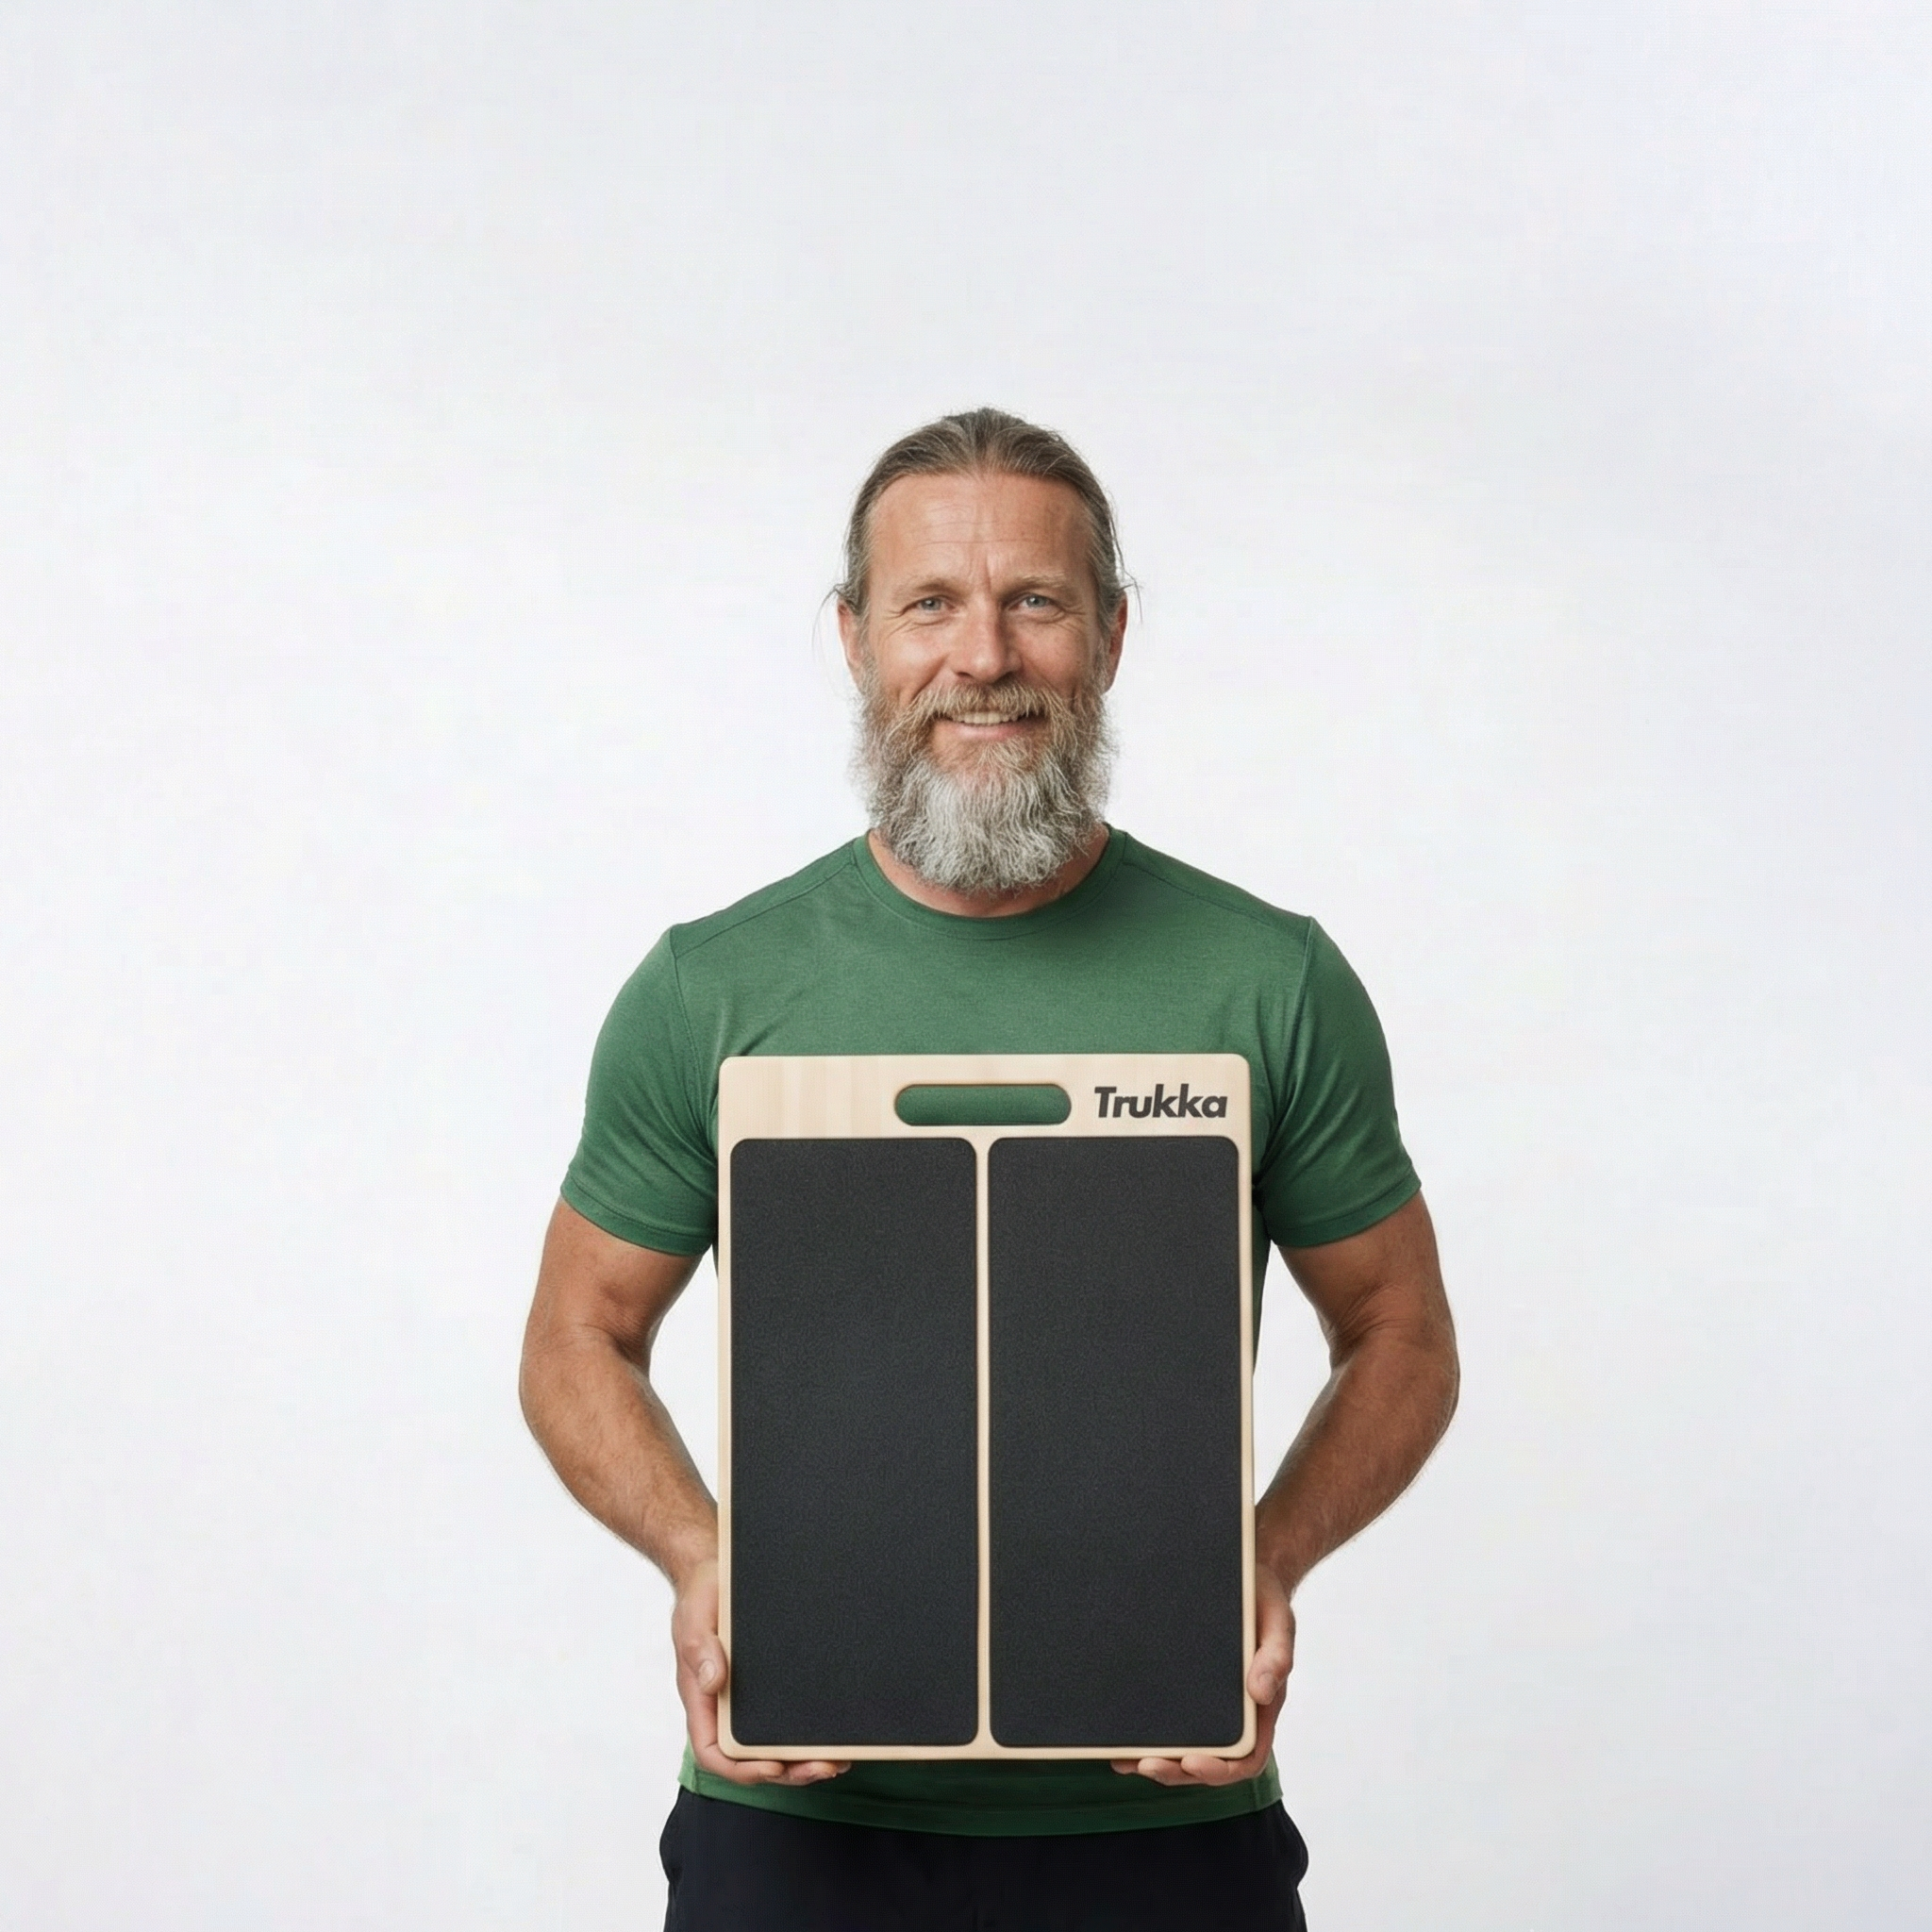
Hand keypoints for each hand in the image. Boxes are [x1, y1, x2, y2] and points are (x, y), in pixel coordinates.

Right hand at [672, 1559, 849, 1786]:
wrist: (715, 1572)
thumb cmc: (700, 1598)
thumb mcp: (694, 1620)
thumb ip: (700, 1650)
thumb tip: (712, 1682)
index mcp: (702, 1699)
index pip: (713, 1751)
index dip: (742, 1768)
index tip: (772, 1766)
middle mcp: (725, 1706)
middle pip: (751, 1757)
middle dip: (786, 1770)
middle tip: (822, 1767)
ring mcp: (747, 1698)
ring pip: (772, 1744)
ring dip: (801, 1759)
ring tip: (836, 1761)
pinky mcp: (770, 1683)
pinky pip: (786, 1717)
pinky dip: (808, 1734)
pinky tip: (833, 1736)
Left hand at [1110, 1566, 1294, 1786]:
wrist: (1239, 1575)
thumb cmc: (1263, 1600)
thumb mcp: (1277, 1622)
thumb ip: (1276, 1655)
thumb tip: (1261, 1693)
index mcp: (1260, 1709)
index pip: (1246, 1757)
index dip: (1220, 1769)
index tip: (1192, 1762)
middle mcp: (1232, 1715)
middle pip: (1207, 1762)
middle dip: (1177, 1771)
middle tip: (1146, 1765)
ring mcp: (1204, 1705)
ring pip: (1181, 1749)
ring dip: (1154, 1761)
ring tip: (1123, 1760)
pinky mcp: (1179, 1687)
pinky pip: (1163, 1719)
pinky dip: (1142, 1735)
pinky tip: (1117, 1736)